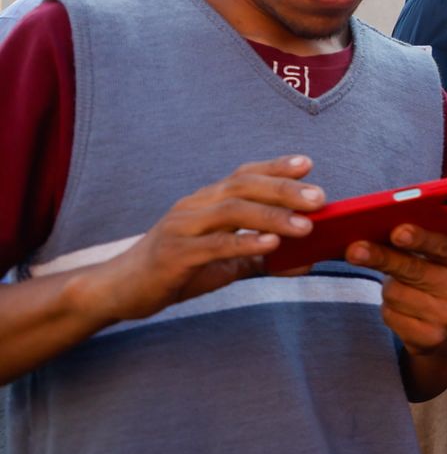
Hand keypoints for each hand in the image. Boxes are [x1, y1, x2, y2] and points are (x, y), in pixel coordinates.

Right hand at [86, 155, 323, 322]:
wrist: (120, 290)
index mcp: (206, 201)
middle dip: (284, 189)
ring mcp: (182, 228)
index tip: (308, 164)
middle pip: (243, 186)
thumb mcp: (224, 263)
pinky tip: (270, 244)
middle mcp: (194, 206)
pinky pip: (214, 245)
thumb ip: (261, 259)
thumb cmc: (176, 270)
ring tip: (305, 225)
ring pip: (232, 211)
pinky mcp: (173, 255)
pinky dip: (245, 242)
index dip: (275, 167)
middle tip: (320, 197)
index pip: (244, 175)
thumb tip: (306, 262)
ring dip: (272, 215)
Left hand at [348, 225, 446, 358]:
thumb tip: (381, 231)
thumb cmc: (443, 284)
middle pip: (411, 270)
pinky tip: (405, 311)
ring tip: (404, 289)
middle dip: (380, 257)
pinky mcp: (430, 339)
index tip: (398, 233)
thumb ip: (423, 246)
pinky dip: (389, 310)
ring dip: (389, 288)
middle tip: (355, 250)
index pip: (441, 247)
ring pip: (394, 293)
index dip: (419, 239)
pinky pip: (390, 316)